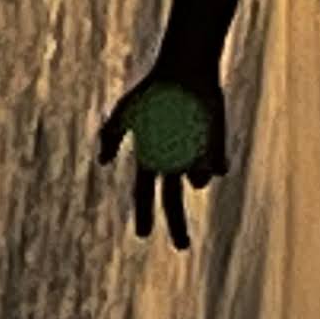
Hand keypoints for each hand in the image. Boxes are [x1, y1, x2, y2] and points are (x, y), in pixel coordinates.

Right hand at [93, 58, 228, 246]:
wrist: (187, 70)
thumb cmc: (153, 89)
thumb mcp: (125, 109)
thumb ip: (110, 133)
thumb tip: (101, 160)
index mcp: (149, 157)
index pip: (145, 193)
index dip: (144, 214)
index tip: (143, 235)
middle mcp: (172, 162)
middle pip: (173, 201)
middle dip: (177, 226)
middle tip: (181, 248)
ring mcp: (194, 157)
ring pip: (196, 180)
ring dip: (191, 171)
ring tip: (185, 139)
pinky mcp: (215, 147)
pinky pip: (217, 167)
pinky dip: (214, 163)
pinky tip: (209, 150)